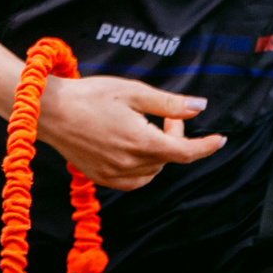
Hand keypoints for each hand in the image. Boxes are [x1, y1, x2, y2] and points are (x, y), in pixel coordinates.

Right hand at [34, 75, 224, 190]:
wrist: (51, 112)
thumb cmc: (90, 96)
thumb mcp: (133, 92)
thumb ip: (169, 104)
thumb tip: (199, 106)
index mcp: (141, 142)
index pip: (185, 152)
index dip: (206, 147)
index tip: (220, 140)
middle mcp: (130, 164)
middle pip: (168, 158)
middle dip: (174, 137)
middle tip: (164, 115)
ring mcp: (114, 175)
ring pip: (153, 171)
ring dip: (158, 153)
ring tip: (143, 129)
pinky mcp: (102, 179)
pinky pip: (134, 180)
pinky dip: (142, 166)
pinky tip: (132, 147)